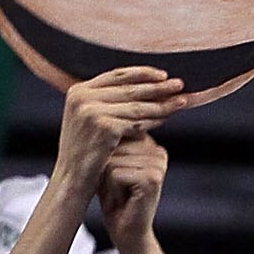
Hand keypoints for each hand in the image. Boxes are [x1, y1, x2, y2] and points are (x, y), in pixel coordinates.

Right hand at [52, 67, 182, 195]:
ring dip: (161, 103)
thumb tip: (146, 85)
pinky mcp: (104, 126)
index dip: (142, 73)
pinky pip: (137, 122)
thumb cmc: (85, 152)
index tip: (163, 75)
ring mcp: (92, 111)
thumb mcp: (90, 119)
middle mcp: (82, 97)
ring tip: (182, 100)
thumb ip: (108, 101)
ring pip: (136, 106)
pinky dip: (154, 120)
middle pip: (129, 88)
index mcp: (78, 91)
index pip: (116, 74)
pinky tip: (167, 118)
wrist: (72, 179)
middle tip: (180, 84)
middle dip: (157, 86)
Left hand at [97, 134, 166, 253]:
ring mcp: (158, 164)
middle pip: (113, 145)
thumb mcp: (110, 166)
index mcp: (150, 145)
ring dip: (108, 180)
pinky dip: (112, 188)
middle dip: (107, 169)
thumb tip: (100, 126)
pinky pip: (115, 173)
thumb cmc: (116, 200)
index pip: (116, 133)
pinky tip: (124, 199)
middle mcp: (158, 151)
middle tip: (119, 188)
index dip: (106, 158)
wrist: (128, 234)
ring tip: (121, 193)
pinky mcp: (152, 178)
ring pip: (112, 159)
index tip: (116, 177)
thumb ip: (111, 146)